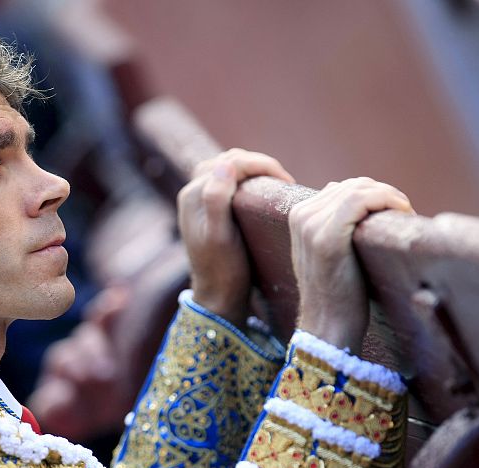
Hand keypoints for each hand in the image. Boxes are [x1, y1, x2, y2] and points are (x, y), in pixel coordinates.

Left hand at [178, 149, 294, 326]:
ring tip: (276, 184)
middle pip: (229, 161)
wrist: (217, 296)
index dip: (261, 165)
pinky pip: (228, 181)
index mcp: (193, 194)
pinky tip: (262, 192)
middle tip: (285, 182)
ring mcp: (199, 199)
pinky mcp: (208, 208)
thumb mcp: (221, 236)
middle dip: (259, 165)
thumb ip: (217, 199)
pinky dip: (247, 179)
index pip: (231, 162)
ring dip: (253, 169)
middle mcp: (192, 192)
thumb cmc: (223, 270)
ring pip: (229, 168)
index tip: (287, 181)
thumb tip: (226, 165)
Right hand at [289, 177, 413, 352]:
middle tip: (405, 213)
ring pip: (359, 188)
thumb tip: (360, 202)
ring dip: (390, 196)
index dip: (374, 194)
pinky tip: (402, 212)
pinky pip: (360, 200)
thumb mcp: (328, 252)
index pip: (342, 187)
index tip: (394, 212)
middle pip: (353, 185)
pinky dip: (386, 199)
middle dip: (385, 194)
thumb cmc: (338, 293)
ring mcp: (311, 225)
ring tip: (405, 214)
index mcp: (298, 215)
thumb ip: (333, 225)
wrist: (328, 325)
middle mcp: (301, 216)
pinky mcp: (327, 237)